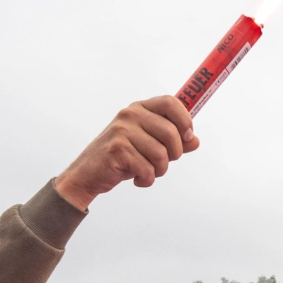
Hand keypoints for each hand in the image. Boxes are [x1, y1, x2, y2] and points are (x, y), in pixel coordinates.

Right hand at [54, 96, 198, 208]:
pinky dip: (146, 180)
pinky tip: (137, 179)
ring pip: (161, 154)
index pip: (170, 102)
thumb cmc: (121, 158)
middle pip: (171, 133)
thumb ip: (171, 142)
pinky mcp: (117, 149)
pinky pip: (147, 169)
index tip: (188, 137)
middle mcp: (130, 115)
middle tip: (162, 164)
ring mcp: (122, 130)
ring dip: (159, 171)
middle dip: (174, 155)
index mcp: (139, 108)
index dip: (185, 120)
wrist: (88, 174)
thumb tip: (194, 141)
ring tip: (146, 172)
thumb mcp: (148, 146)